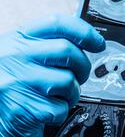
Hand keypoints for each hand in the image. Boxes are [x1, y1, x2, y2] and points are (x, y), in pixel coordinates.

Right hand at [0, 15, 104, 136]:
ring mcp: (17, 82)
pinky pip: (60, 108)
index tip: (98, 44)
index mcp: (17, 39)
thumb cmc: (14, 88)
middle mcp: (13, 56)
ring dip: (72, 93)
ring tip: (58, 97)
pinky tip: (46, 112)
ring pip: (68, 81)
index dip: (84, 32)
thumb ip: (48, 46)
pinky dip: (60, 113)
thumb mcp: (23, 58)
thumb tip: (88, 40)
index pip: (57, 23)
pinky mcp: (22, 109)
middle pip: (67, 51)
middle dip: (83, 67)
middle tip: (79, 77)